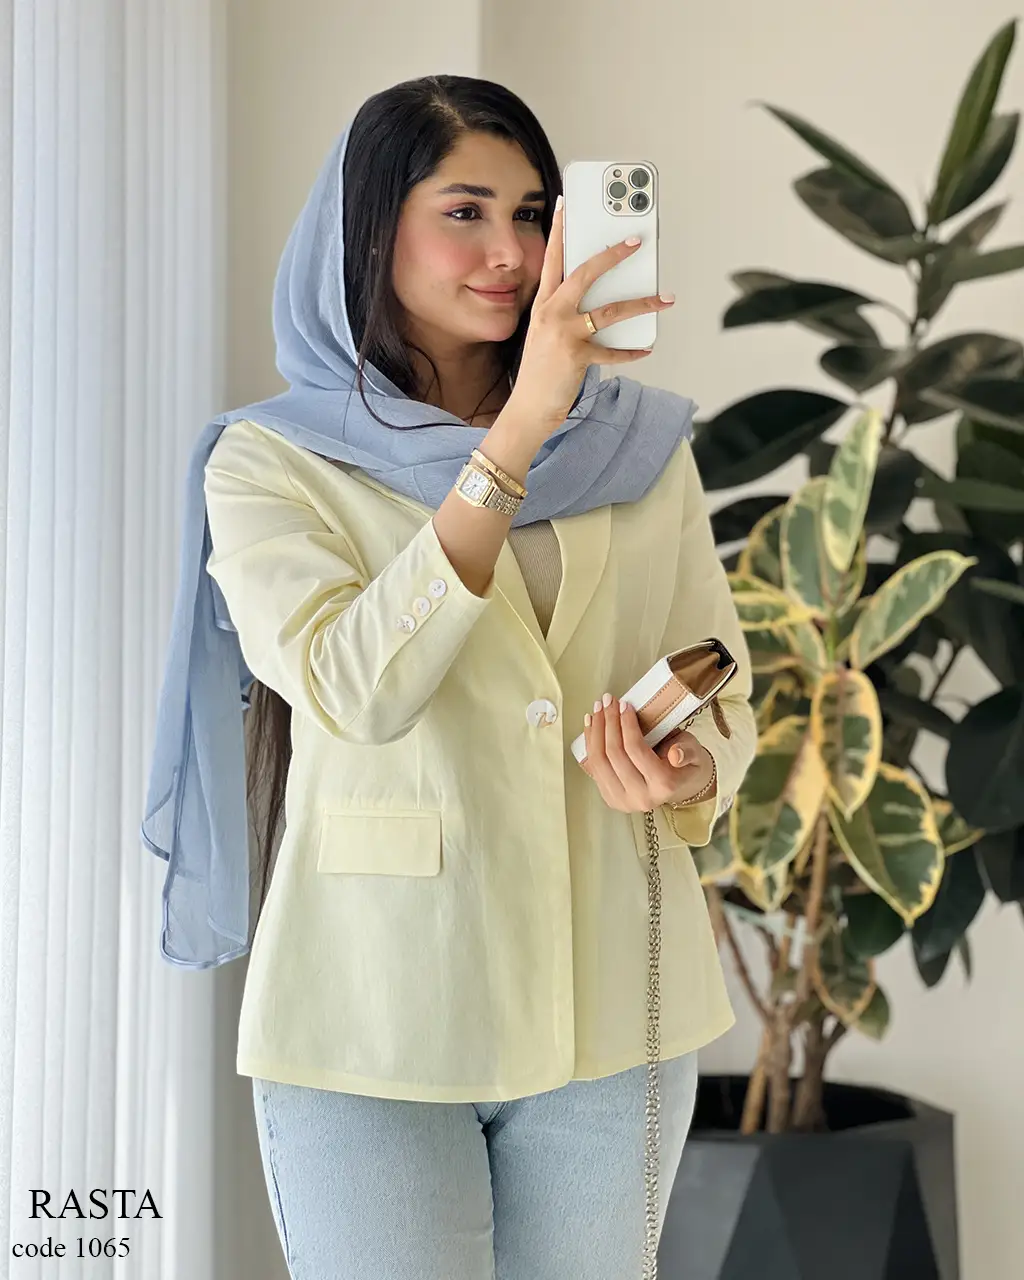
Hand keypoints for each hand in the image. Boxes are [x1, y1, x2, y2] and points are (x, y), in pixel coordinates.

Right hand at [508, 196, 674, 435]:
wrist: (529, 408)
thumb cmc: (540, 371)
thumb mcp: (546, 334)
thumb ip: (567, 312)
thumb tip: (602, 298)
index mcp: (543, 305)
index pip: (552, 260)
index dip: (560, 230)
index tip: (567, 203)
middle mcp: (552, 314)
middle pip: (585, 274)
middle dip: (612, 255)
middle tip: (636, 241)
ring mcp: (564, 335)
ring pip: (610, 310)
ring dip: (642, 302)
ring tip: (665, 298)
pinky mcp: (577, 357)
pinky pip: (612, 350)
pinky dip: (632, 350)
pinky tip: (646, 348)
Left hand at [579, 694, 714, 813]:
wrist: (679, 786)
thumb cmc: (687, 763)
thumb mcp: (695, 753)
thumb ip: (688, 751)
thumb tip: (675, 755)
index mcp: (664, 786)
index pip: (636, 750)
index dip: (627, 725)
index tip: (625, 705)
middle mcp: (641, 797)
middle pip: (615, 755)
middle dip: (609, 723)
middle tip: (608, 701)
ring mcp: (622, 801)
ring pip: (599, 762)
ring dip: (596, 731)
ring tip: (598, 709)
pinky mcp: (610, 798)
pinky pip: (594, 768)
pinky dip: (591, 743)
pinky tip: (591, 724)